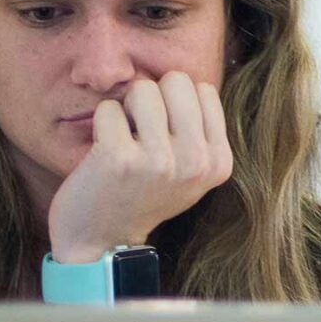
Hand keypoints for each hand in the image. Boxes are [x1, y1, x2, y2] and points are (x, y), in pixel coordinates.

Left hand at [45, 72, 232, 262]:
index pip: (203, 89)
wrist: (103, 240)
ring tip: (125, 141)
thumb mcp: (190, 172)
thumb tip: (189, 81)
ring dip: (127, 109)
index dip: (176, 102)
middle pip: (177, 81)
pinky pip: (109, 108)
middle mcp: (195, 162)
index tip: (165, 134)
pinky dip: (102, 124)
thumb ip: (199, 131)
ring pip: (143, 88)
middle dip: (154, 98)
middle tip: (142, 133)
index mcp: (218, 162)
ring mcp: (159, 161)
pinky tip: (104, 152)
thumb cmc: (143, 196)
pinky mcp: (120, 159)